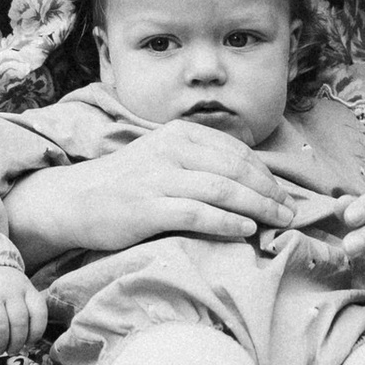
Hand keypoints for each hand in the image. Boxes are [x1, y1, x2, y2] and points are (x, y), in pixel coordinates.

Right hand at [0, 266, 49, 355]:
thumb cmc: (2, 290)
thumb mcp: (20, 293)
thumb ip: (26, 313)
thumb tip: (26, 347)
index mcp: (26, 288)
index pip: (38, 313)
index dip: (36, 333)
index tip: (29, 343)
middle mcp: (9, 290)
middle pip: (19, 322)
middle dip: (16, 343)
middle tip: (11, 351)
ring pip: (0, 326)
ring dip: (0, 344)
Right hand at [5, 120, 295, 265]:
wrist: (72, 200)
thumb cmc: (124, 184)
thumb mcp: (163, 158)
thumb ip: (199, 162)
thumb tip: (247, 180)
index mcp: (178, 134)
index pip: (236, 151)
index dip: (266, 173)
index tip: (284, 193)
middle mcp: (171, 151)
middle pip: (235, 170)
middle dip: (270, 191)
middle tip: (291, 211)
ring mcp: (159, 178)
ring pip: (223, 190)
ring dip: (259, 207)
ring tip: (280, 221)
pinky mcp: (147, 208)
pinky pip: (198, 214)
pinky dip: (227, 222)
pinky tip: (246, 230)